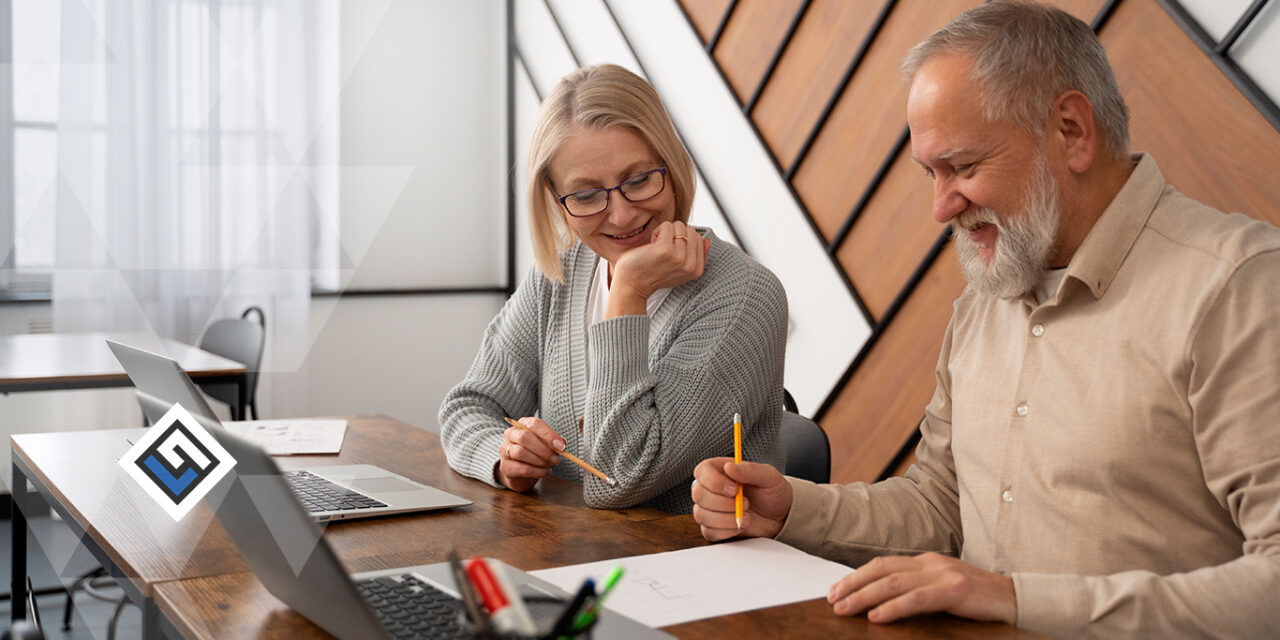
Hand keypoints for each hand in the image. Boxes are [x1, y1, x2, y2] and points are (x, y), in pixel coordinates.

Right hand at [495, 417, 565, 492]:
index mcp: (522, 424)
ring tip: (550, 465)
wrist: (520, 471)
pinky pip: (521, 468)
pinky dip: (537, 471)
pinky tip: (544, 472)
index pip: (534, 424)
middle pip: (524, 437)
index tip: (561, 447)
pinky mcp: (505, 466)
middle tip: (556, 459)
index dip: (548, 435)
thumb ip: (553, 442)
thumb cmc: (535, 452)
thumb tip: (561, 444)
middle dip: (543, 450)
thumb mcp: (545, 443)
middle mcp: (511, 434)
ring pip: (520, 452)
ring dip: (539, 461)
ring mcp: (505, 450)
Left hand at [607, 221, 709, 317]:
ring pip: (680, 226)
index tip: (672, 253)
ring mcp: (679, 257)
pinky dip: (658, 230)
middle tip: (664, 248)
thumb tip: (707, 240)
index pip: (700, 239)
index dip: (683, 240)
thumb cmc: (653, 275)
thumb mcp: (680, 270)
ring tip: (657, 247)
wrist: (632, 285)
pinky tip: (652, 244)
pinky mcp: (665, 249)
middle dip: (676, 234)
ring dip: (666, 232)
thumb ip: (696, 257)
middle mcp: (690, 265)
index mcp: (696, 270)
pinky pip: (667, 225)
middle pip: (691, 230)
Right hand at [691, 457, 792, 540]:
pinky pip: (708, 531)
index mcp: (719, 470)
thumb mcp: (768, 476)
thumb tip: (729, 467)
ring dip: (726, 519)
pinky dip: (726, 531)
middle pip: (698, 495)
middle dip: (723, 503)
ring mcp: (709, 509)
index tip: (734, 489)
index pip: (702, 471)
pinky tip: (740, 526)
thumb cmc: (772, 492)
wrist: (779, 516)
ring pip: (701, 515)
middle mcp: (710, 488)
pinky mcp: (712, 527)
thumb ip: (749, 470)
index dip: (715, 482)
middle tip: (746, 504)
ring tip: (747, 516)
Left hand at [827, 552, 1015, 624]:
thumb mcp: (942, 591)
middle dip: (852, 585)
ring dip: (864, 596)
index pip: (882, 565)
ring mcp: (943, 573)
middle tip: (832, 600)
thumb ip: (916, 592)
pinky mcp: (956, 589)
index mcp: (926, 561)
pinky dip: (894, 607)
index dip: (856, 576)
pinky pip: (918, 598)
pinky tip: (877, 616)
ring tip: (845, 609)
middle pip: (881, 569)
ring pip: (893, 582)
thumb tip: (880, 605)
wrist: (1017, 599)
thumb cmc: (978, 600)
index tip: (835, 590)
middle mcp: (931, 563)